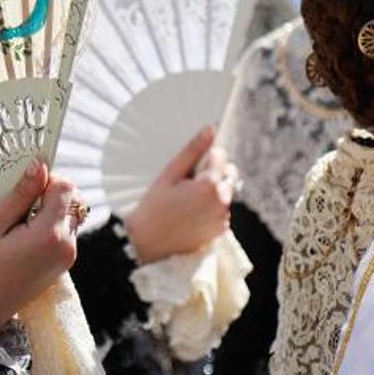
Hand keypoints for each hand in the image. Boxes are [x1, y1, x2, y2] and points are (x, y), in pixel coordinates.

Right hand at [0, 160, 80, 331]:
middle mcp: (67, 245)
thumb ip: (21, 194)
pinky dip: (51, 224)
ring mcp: (69, 255)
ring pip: (72, 213)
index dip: (46, 179)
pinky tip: (26, 235)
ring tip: (21, 223)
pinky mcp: (66, 262)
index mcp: (50, 234)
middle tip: (21, 205)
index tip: (23, 186)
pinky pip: (67, 230)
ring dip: (52, 209)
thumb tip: (40, 165)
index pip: (66, 187)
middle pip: (74, 198)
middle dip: (51, 193)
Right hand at [124, 126, 234, 263]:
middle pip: (227, 174)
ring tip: (186, 201)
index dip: (204, 158)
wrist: (146, 244)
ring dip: (212, 192)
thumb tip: (209, 130)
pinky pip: (221, 210)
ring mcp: (223, 218)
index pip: (220, 155)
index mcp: (210, 185)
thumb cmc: (153, 208)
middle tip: (186, 185)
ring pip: (225, 192)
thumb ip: (192, 151)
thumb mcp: (168, 175)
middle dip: (212, 174)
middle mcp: (222, 202)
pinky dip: (211, 208)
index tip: (189, 168)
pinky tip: (190, 213)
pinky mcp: (220, 230)